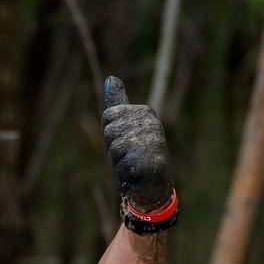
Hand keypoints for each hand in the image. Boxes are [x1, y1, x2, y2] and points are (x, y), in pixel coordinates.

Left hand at [101, 76, 174, 219]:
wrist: (155, 185)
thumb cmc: (137, 154)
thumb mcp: (127, 125)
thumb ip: (119, 103)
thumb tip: (110, 78)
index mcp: (144, 112)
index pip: (108, 115)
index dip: (110, 133)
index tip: (123, 140)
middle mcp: (150, 122)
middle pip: (108, 131)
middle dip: (112, 148)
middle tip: (129, 155)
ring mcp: (150, 141)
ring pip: (113, 148)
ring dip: (118, 162)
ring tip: (133, 165)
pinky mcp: (149, 160)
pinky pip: (120, 166)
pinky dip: (124, 175)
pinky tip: (136, 175)